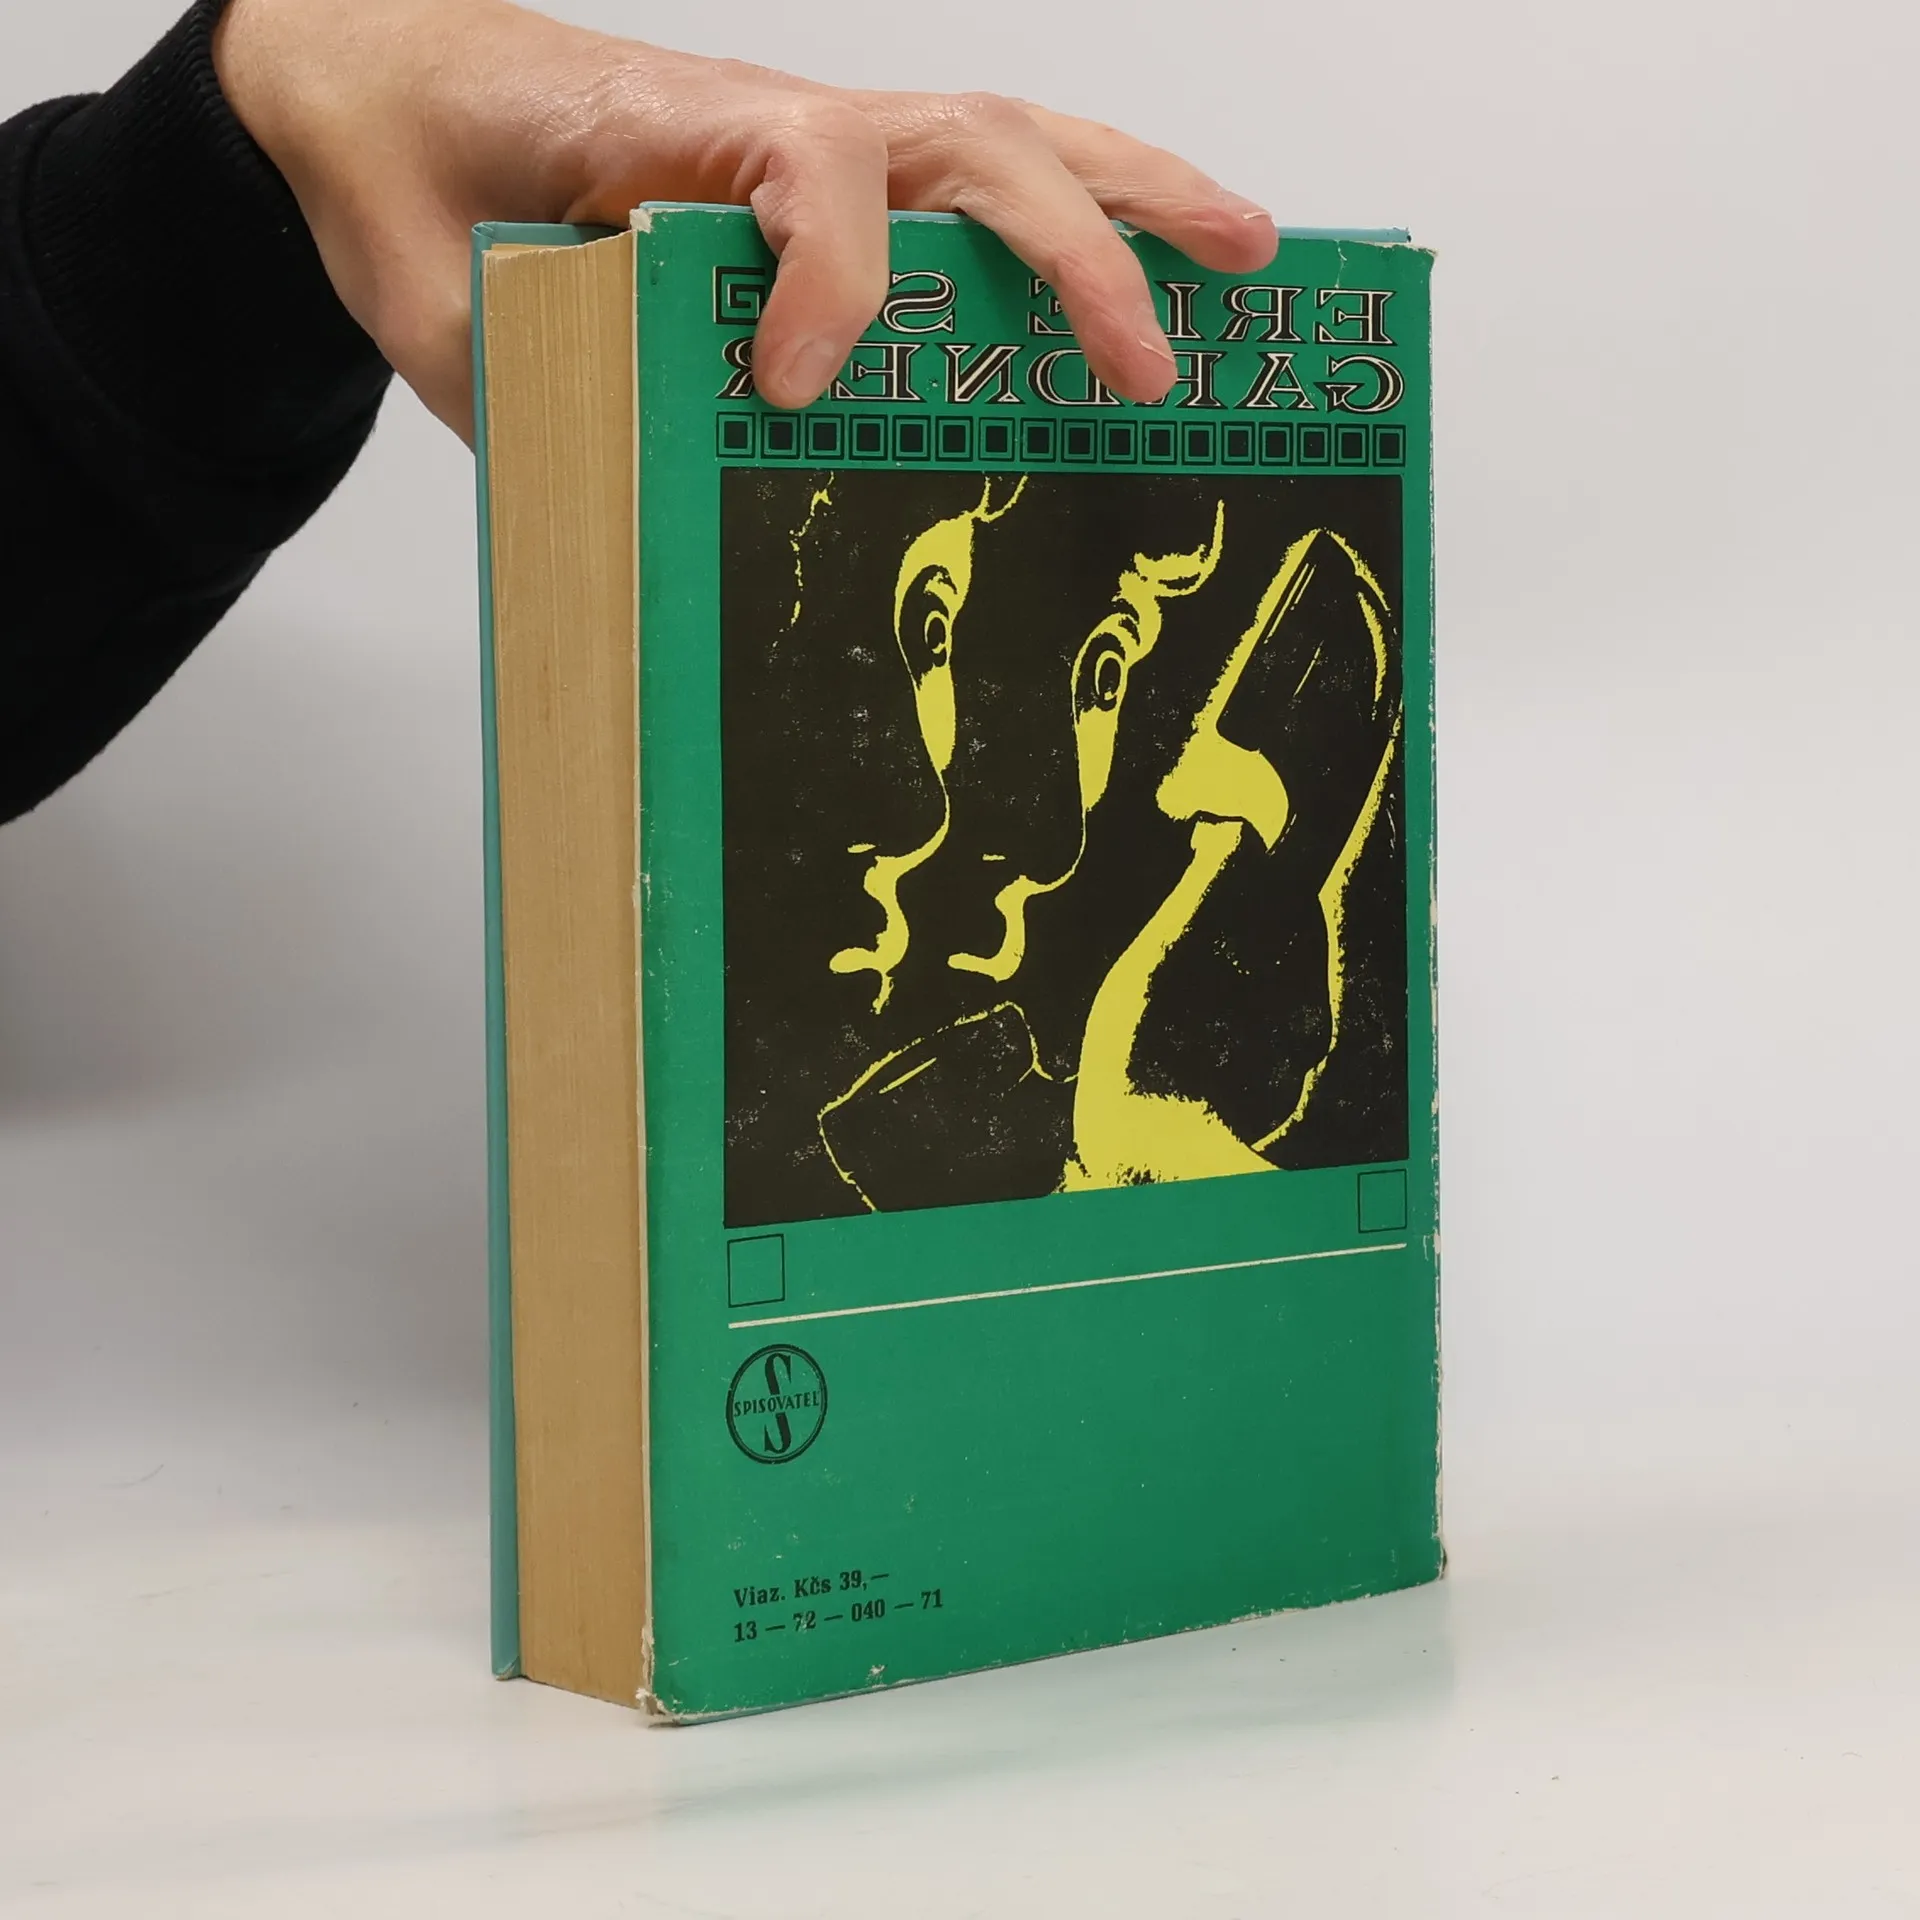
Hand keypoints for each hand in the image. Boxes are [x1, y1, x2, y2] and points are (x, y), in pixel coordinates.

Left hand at [212, 0, 1277, 438]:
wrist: (385, 81)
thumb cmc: (414, 172)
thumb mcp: (438, 296)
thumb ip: (535, 383)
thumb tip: (633, 499)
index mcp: (675, 132)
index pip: (804, 172)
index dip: (828, 278)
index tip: (800, 389)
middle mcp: (776, 122)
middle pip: (968, 146)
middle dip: (1075, 255)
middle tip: (1148, 367)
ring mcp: (819, 140)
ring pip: (1008, 141)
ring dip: (1136, 199)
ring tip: (1252, 258)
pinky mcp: (832, 174)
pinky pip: (979, 179)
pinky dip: (1083, 209)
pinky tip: (1160, 254)